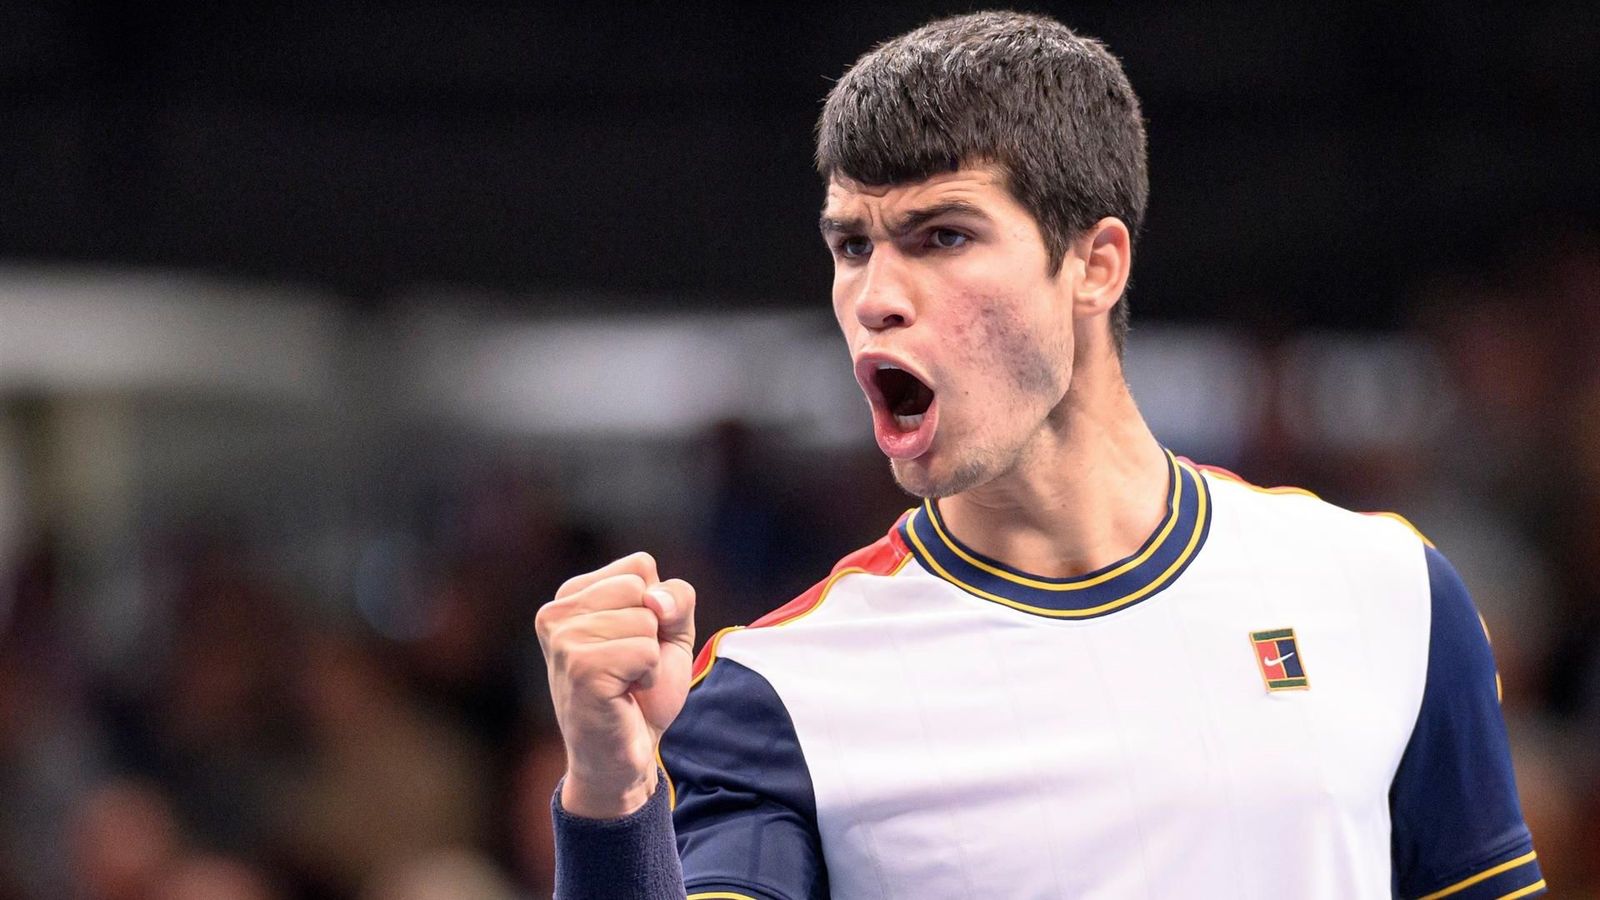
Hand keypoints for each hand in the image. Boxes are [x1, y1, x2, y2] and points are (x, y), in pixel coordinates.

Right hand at [535, 552, 696, 818]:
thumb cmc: (643, 691)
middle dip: (653, 631)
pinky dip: (648, 676)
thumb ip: (674, 597)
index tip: (634, 641)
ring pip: (645, 620)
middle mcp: (555, 612)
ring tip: (624, 682)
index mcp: (571, 595)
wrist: (624, 755)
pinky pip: (645, 651)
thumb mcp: (670, 631)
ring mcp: (563, 640)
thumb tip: (653, 602)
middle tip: (629, 666)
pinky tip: (623, 695)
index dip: (657, 606)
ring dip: (649, 658)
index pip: (640, 565)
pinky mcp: (579, 668)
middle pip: (642, 589)